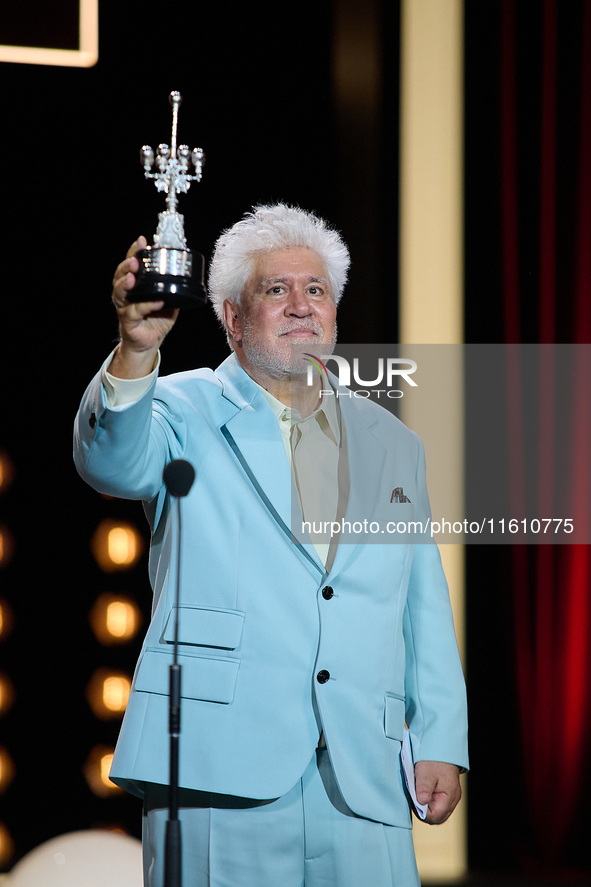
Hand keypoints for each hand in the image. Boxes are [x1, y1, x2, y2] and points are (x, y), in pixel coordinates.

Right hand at [111, 236, 178, 377]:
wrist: (148, 342)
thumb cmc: (156, 319)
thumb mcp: (168, 301)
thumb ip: (172, 289)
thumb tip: (187, 275)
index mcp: (135, 285)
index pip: (131, 264)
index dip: (134, 252)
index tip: (141, 241)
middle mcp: (126, 294)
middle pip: (121, 275)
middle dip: (126, 266)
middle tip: (134, 261)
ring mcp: (125, 307)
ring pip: (120, 292)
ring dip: (126, 283)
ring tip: (133, 277)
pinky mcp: (128, 321)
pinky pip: (135, 311)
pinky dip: (146, 306)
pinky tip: (156, 302)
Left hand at [414, 761, 461, 823]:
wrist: (442, 749)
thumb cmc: (434, 761)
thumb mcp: (426, 772)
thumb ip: (424, 787)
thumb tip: (421, 802)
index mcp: (449, 797)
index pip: (435, 817)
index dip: (422, 812)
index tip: (414, 800)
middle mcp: (453, 801)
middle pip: (437, 818)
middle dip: (424, 812)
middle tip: (415, 798)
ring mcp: (451, 799)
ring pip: (438, 813)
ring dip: (426, 807)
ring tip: (419, 794)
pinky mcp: (447, 795)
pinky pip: (438, 806)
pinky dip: (430, 803)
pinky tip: (424, 793)